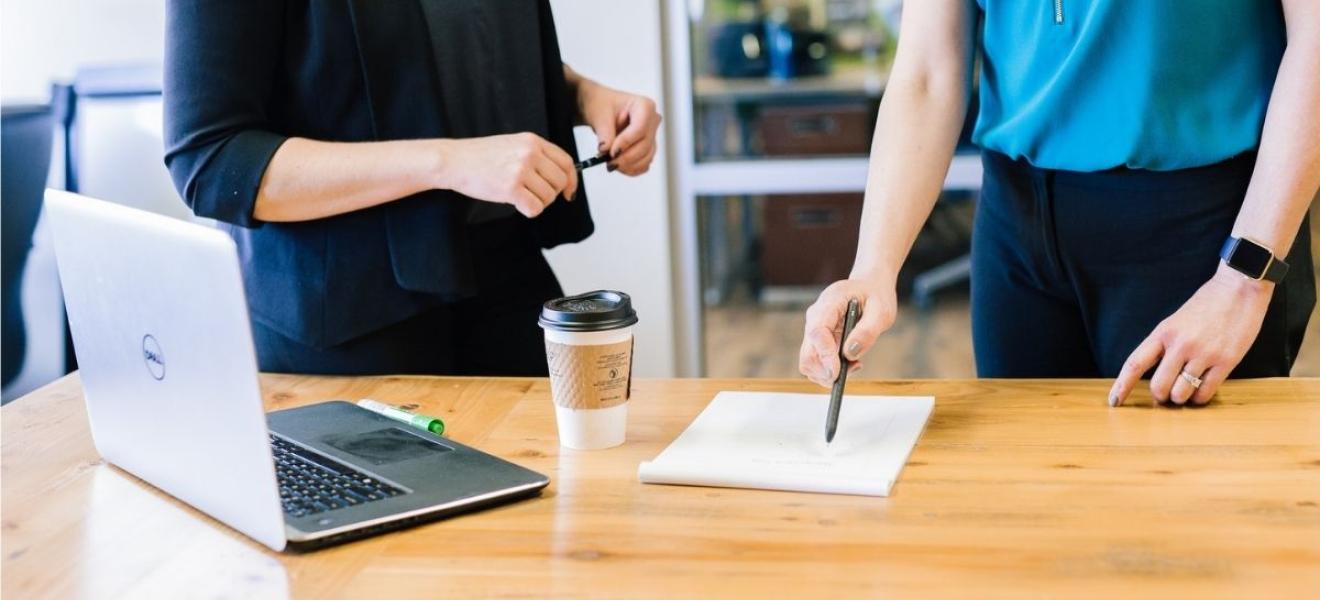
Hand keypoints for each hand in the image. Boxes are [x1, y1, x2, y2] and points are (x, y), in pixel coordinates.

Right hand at [434, 133, 577, 217]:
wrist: (454, 161)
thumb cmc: (480, 156)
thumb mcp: (513, 145)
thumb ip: (536, 156)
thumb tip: (561, 178)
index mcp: (532, 141)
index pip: (566, 162)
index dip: (571, 180)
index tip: (568, 191)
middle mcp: (530, 153)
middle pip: (559, 182)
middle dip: (551, 194)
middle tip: (535, 195)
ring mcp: (520, 170)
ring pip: (548, 197)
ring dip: (537, 202)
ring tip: (520, 196)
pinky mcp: (511, 188)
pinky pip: (535, 208)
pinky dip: (528, 211)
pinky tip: (516, 203)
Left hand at [577, 81, 660, 175]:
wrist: (600, 110)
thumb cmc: (601, 105)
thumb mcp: (599, 115)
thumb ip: (604, 133)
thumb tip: (606, 150)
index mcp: (644, 106)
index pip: (640, 128)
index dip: (626, 143)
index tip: (611, 152)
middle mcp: (652, 120)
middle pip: (644, 145)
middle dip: (626, 157)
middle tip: (608, 162)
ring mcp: (652, 135)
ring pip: (646, 157)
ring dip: (628, 165)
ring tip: (610, 164)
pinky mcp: (648, 148)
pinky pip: (644, 164)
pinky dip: (631, 168)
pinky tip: (619, 166)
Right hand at [798, 278, 897, 386]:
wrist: (868, 287)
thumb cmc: (875, 296)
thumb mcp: (881, 311)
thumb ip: (867, 331)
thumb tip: (850, 353)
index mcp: (829, 303)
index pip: (817, 331)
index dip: (824, 354)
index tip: (837, 371)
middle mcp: (815, 317)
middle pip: (807, 353)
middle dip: (825, 371)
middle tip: (853, 369)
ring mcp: (814, 330)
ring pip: (809, 362)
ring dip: (829, 372)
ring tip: (855, 363)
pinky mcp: (818, 341)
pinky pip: (817, 363)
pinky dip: (831, 370)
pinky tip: (851, 361)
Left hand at [1109, 264, 1272, 406]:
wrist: (1239, 289)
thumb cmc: (1206, 306)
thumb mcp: (1175, 321)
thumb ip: (1163, 345)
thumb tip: (1154, 374)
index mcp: (1163, 332)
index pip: (1135, 364)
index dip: (1122, 385)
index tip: (1114, 401)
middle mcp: (1180, 344)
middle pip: (1158, 386)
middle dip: (1161, 396)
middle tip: (1167, 395)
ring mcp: (1203, 354)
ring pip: (1181, 393)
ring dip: (1182, 399)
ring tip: (1186, 392)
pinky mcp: (1226, 361)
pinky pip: (1206, 392)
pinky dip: (1200, 398)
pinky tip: (1201, 391)